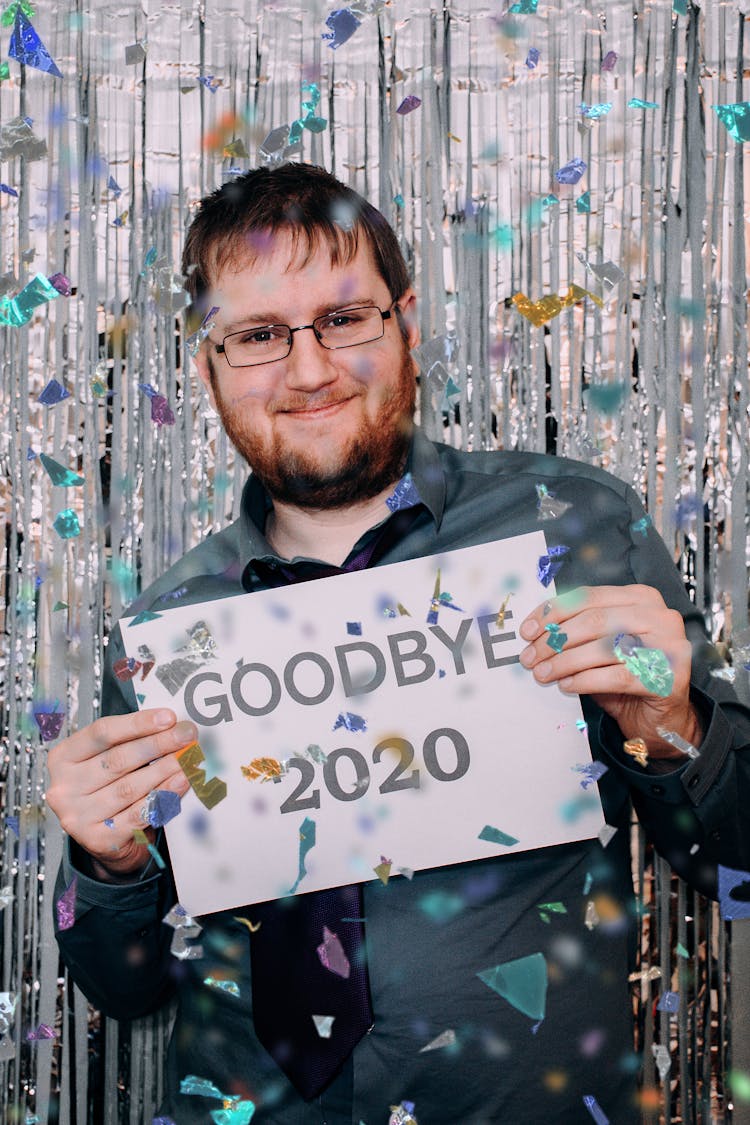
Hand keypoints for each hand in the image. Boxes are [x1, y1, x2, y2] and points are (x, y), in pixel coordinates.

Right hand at [46, 709, 195, 878]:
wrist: (102, 837)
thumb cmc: (105, 787)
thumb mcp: (104, 758)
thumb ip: (129, 741)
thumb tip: (170, 725)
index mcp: (63, 758)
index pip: (102, 733)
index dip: (138, 723)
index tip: (168, 717)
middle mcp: (65, 787)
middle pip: (118, 759)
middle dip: (158, 744)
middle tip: (187, 734)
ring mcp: (79, 815)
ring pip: (130, 787)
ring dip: (165, 769)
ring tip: (189, 757)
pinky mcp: (99, 839)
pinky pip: (138, 814)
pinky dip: (163, 795)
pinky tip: (181, 782)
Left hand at [518, 584, 701, 757]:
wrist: (662, 717)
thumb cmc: (629, 675)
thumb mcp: (601, 645)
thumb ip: (578, 631)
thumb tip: (535, 631)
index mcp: (642, 598)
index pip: (589, 597)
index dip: (553, 613)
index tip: (528, 630)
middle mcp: (660, 617)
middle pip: (594, 620)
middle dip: (555, 640)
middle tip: (530, 656)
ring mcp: (669, 647)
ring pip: (603, 647)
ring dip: (564, 662)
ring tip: (543, 673)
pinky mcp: (668, 678)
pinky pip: (615, 676)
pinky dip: (584, 680)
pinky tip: (567, 685)